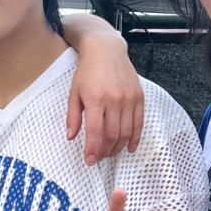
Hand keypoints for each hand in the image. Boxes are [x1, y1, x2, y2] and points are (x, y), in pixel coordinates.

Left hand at [65, 27, 144, 163]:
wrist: (106, 50)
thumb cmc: (87, 71)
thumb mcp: (74, 93)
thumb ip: (73, 116)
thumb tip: (71, 137)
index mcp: (95, 99)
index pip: (95, 132)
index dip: (93, 149)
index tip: (90, 160)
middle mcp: (114, 99)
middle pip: (112, 135)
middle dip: (105, 151)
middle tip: (99, 157)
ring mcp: (129, 98)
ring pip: (126, 131)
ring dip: (118, 147)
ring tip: (111, 153)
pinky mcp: (139, 96)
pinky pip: (139, 122)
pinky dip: (135, 138)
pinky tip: (129, 147)